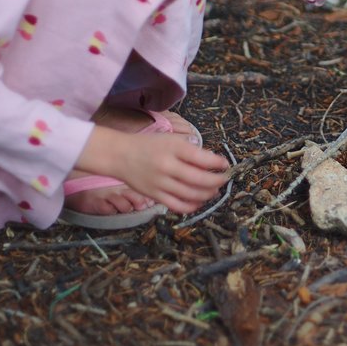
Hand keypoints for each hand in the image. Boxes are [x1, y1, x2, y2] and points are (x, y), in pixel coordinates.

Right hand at [76, 126, 229, 213]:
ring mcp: (161, 183)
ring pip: (192, 194)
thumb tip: (212, 162)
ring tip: (214, 191)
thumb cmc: (149, 145)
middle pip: (200, 180)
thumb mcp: (171, 140)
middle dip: (217, 181)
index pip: (203, 158)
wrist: (120, 155)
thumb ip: (190, 151)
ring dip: (208, 194)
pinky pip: (178, 205)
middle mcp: (168, 166)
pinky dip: (192, 206)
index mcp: (174, 148)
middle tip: (224, 179)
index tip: (225, 165)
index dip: (218, 163)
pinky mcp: (155, 195)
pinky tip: (199, 201)